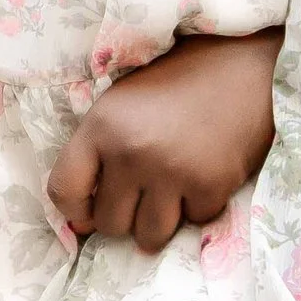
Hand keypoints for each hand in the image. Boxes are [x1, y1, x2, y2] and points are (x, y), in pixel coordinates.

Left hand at [48, 30, 278, 251]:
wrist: (237, 63)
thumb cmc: (172, 81)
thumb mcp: (119, 105)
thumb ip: (96, 155)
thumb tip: (81, 225)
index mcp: (100, 127)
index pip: (63, 191)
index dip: (74, 209)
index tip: (88, 209)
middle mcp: (131, 152)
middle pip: (109, 223)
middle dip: (122, 216)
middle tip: (140, 195)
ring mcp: (173, 172)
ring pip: (149, 237)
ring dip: (157, 223)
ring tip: (168, 195)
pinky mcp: (212, 184)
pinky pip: (194, 223)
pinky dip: (197, 208)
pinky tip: (201, 177)